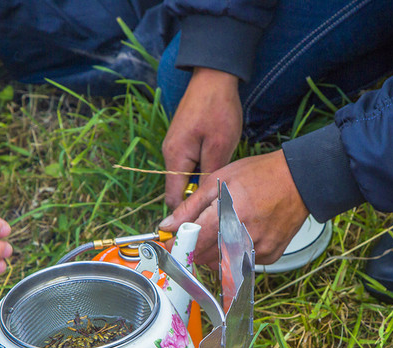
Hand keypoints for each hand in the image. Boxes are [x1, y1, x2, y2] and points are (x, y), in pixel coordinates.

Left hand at [159, 150, 307, 267]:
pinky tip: (242, 234)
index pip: (194, 242)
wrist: (299, 181)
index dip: (179, 245)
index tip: (172, 245)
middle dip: (196, 248)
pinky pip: (242, 263)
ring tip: (221, 231)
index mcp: (228, 213)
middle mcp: (244, 235)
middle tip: (197, 234)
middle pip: (205, 257)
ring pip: (222, 264)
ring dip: (214, 253)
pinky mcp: (269, 256)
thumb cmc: (258, 175)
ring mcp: (258, 248)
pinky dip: (235, 253)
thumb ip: (190, 207)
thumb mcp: (218, 181)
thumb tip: (167, 226)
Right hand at [162, 67, 241, 209]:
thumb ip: (210, 176)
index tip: (204, 225)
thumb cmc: (218, 109)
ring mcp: (175, 147)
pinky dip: (202, 172)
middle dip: (196, 201)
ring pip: (186, 178)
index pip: (174, 199)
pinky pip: (190, 166)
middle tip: (220, 209)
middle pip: (179, 190)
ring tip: (222, 191)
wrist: (213, 77)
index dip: (186, 215)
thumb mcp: (219, 146)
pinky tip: (218, 172)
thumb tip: (205, 203)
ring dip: (201, 186)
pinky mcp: (183, 141)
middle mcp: (170, 155)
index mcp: (175, 158)